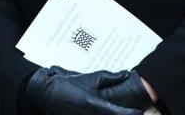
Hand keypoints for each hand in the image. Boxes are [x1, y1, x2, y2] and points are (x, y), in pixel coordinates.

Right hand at [23, 66, 143, 114]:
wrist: (44, 94)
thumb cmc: (65, 85)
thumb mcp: (88, 78)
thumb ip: (109, 77)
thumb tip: (125, 74)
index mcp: (97, 105)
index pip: (123, 114)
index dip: (134, 113)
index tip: (140, 110)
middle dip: (125, 114)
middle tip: (132, 110)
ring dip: (114, 113)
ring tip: (119, 110)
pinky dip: (102, 114)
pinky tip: (103, 111)